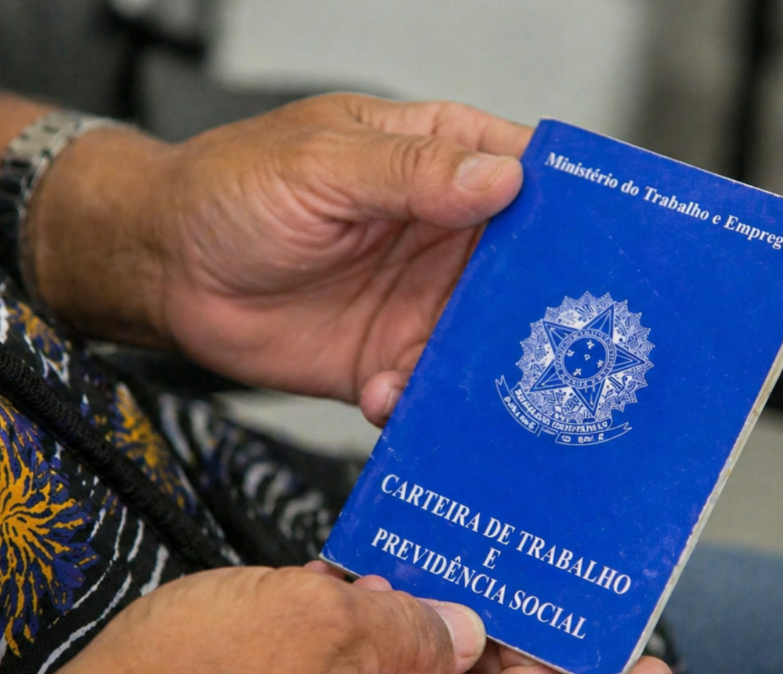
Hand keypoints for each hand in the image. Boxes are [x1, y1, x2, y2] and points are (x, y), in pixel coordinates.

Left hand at [32, 95, 531, 425]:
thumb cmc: (231, 191)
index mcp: (439, 162)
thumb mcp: (322, 165)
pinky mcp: (388, 358)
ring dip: (494, 367)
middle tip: (576, 340)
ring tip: (492, 388)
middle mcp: (444, 235)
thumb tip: (503, 178)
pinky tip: (392, 397)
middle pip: (528, 270)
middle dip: (552, 306)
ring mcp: (421, 301)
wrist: (166, 269)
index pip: (532, 174)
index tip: (616, 244)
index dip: (578, 206)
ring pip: (488, 339)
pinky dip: (426, 402)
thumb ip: (411, 174)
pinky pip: (431, 388)